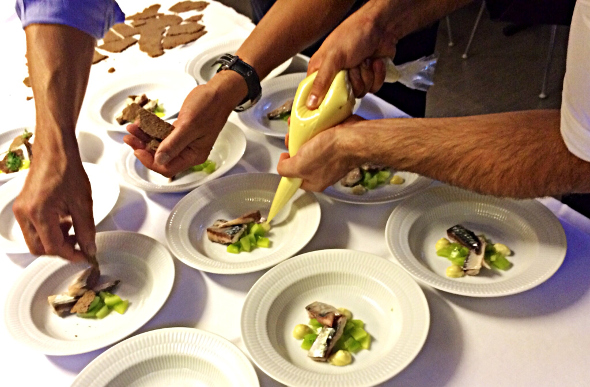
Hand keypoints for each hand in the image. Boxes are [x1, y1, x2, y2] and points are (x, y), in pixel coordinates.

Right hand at [13, 153, 94, 262]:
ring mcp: (21, 210)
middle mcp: (25, 213)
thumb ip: (86, 230)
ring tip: (72, 228)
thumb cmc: (67, 170)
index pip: (53, 247)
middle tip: (79, 244)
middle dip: (61, 249)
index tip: (85, 255)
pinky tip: (63, 220)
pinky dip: (49, 230)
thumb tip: (89, 249)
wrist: (55, 151)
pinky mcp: (22, 206)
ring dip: (55, 240)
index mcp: (38, 213)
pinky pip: (33, 228)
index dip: (71, 254)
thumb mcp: (83, 203)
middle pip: (40, 248)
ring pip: (35, 240)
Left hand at [124, 71, 245, 176]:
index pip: (167, 168)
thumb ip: (173, 144)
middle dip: (143, 148)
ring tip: (132, 128)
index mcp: (194, 155)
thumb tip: (159, 160)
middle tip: (129, 137)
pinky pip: (162, 134)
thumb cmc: (209, 107)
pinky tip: (141, 122)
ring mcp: (184, 141)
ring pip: (159, 145)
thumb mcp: (189, 125)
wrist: (218, 92)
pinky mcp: (181, 131)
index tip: (137, 150)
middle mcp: (188, 151)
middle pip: (161, 157)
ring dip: (144, 137)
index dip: (150, 161)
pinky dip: (151, 129)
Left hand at [277, 115, 365, 190]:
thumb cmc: (329, 153)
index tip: (285, 154)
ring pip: (311, 145)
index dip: (287, 166)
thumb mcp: (299, 165)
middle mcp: (324, 171)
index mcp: (315, 182)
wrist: (354, 137)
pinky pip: (321, 135)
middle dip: (294, 146)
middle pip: (302, 159)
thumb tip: (282, 164)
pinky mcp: (338, 142)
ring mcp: (332, 156)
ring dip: (302, 134)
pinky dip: (314, 128)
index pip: (295, 177)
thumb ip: (286, 169)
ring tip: (299, 126)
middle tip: (292, 137)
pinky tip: (310, 121)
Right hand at [305, 1, 395, 108]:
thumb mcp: (332, 58)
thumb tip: (310, 103)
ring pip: (360, 93)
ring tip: (363, 60)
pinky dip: (377, 74)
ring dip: (366, 75)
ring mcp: (353, 78)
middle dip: (352, 81)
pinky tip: (374, 61)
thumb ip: (321, 82)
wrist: (381, 26)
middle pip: (342, 96)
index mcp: (321, 70)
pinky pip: (373, 88)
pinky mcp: (368, 78)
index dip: (324, 100)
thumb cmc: (353, 34)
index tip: (332, 97)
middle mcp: (336, 75)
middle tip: (351, 67)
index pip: (317, 95)